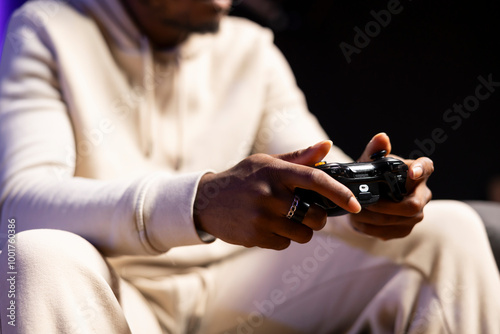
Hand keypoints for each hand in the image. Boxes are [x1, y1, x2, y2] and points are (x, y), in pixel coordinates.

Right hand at [194, 141, 361, 249]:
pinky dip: (282, 238)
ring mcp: (262, 217)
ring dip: (300, 230)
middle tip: (306, 211)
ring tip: (282, 218)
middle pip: (315, 216)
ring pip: (303, 234)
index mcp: (276, 171)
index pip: (315, 179)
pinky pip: (285, 244)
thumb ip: (298, 158)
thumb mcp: (266, 162)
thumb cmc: (242, 178)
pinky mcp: (255, 235)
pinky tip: (267, 226)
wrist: (206, 201)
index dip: (339, 193)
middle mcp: (270, 193)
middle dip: (317, 217)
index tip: (355, 205)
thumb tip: (327, 146)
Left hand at [349, 133, 433, 239]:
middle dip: (386, 206)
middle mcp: (422, 194)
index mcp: (416, 172)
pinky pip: (389, 232)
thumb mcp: (368, 164)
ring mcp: (416, 214)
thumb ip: (374, 151)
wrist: (365, 199)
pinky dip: (370, 228)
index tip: (412, 172)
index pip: (426, 167)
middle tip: (366, 204)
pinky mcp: (405, 229)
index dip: (421, 170)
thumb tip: (382, 137)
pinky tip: (359, 222)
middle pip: (413, 205)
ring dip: (374, 218)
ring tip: (355, 212)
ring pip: (398, 221)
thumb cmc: (371, 177)